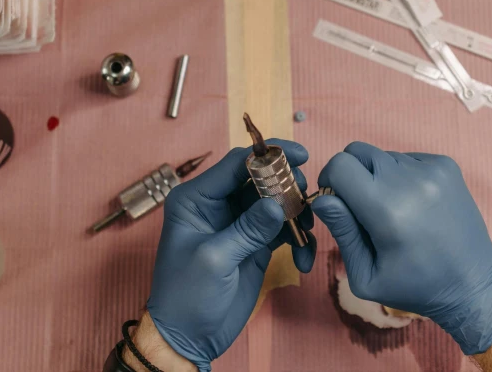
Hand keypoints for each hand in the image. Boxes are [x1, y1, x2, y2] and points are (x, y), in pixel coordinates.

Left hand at [146, 140, 316, 370]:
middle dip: (287, 185)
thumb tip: (277, 204)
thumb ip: (246, 229)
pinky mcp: (255, 242)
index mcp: (196, 199)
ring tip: (306, 231)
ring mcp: (238, 223)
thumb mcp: (214, 259)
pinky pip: (282, 228)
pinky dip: (297, 238)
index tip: (300, 155)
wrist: (188, 337)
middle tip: (306, 198)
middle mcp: (217, 205)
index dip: (268, 155)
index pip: (235, 164)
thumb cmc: (186, 296)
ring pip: (275, 201)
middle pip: (260, 179)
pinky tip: (302, 259)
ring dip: (296, 214)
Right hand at [311, 142, 491, 354]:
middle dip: (350, 174)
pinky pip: (406, 157)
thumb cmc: (414, 286)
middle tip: (361, 206)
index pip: (340, 164)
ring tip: (394, 209)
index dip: (329, 180)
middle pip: (358, 151)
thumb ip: (342, 232)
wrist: (472, 284)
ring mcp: (432, 169)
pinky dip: (400, 175)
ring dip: (377, 176)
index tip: (335, 201)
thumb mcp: (365, 275)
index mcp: (386, 209)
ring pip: (383, 155)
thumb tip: (322, 198)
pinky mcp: (447, 166)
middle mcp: (410, 180)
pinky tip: (413, 203)